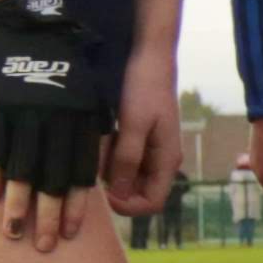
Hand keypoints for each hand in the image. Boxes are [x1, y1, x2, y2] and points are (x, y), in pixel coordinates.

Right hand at [0, 0, 109, 251]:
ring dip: (17, 204)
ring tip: (12, 233)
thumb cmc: (68, 58)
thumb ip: (92, 128)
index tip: (74, 233)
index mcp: (82, 120)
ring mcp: (24, 114)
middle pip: (53, 178)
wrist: (35, 20)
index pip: (81, 172)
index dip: (78, 205)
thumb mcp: (91, 93)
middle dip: (49, 216)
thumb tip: (96, 163)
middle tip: (44, 247)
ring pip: (21, 168)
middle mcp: (55, 122)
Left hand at [101, 47, 183, 217]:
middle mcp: (160, 160)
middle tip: (95, 165)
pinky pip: (122, 159)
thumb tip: (118, 193)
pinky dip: (108, 155)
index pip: (151, 203)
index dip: (127, 205)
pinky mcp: (139, 139)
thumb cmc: (144, 88)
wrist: (149, 57)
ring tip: (98, 145)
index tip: (102, 191)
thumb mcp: (133, 124)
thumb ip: (127, 159)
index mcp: (167, 160)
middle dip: (114, 185)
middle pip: (138, 192)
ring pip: (127, 176)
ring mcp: (150, 150)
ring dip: (108, 168)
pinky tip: (100, 138)